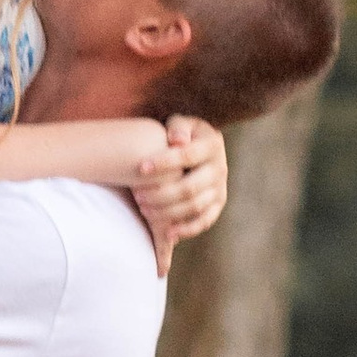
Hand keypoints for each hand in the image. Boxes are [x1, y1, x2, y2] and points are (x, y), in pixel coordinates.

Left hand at [131, 115, 227, 275]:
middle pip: (190, 186)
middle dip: (161, 193)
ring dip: (168, 211)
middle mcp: (220, 168)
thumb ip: (178, 128)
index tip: (140, 169)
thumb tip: (177, 141)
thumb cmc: (181, 135)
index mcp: (212, 144)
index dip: (164, 163)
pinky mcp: (217, 204)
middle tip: (136, 195)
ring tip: (143, 209)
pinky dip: (187, 229)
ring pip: (194, 206)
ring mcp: (220, 188)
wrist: (199, 147)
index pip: (188, 156)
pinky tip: (167, 233)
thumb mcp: (180, 124)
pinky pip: (205, 221)